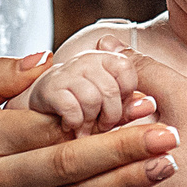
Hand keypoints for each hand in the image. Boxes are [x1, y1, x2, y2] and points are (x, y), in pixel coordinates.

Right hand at [28, 49, 150, 134]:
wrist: (36, 115)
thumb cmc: (83, 112)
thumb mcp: (110, 109)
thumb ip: (130, 106)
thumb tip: (150, 105)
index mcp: (106, 58)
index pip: (127, 69)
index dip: (126, 94)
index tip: (118, 109)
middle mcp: (86, 59)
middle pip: (111, 89)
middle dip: (110, 116)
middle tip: (102, 127)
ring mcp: (66, 72)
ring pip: (92, 99)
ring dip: (91, 121)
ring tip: (85, 128)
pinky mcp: (49, 89)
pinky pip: (72, 108)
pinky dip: (75, 123)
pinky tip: (71, 127)